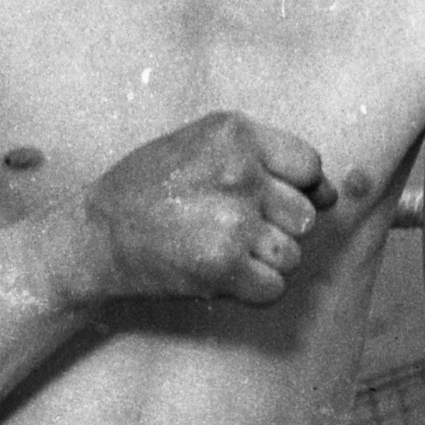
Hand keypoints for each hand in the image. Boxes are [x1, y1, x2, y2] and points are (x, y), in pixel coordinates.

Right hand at [66, 111, 334, 309]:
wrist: (94, 236)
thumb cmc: (147, 189)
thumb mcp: (200, 145)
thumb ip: (265, 158)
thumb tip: (330, 193)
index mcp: (236, 134)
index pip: (309, 165)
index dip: (295, 190)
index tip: (262, 201)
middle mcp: (239, 173)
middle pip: (304, 216)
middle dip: (276, 230)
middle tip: (230, 230)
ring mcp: (233, 221)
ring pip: (293, 255)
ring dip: (263, 262)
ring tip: (220, 251)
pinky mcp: (223, 266)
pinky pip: (274, 288)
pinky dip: (252, 290)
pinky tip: (219, 275)